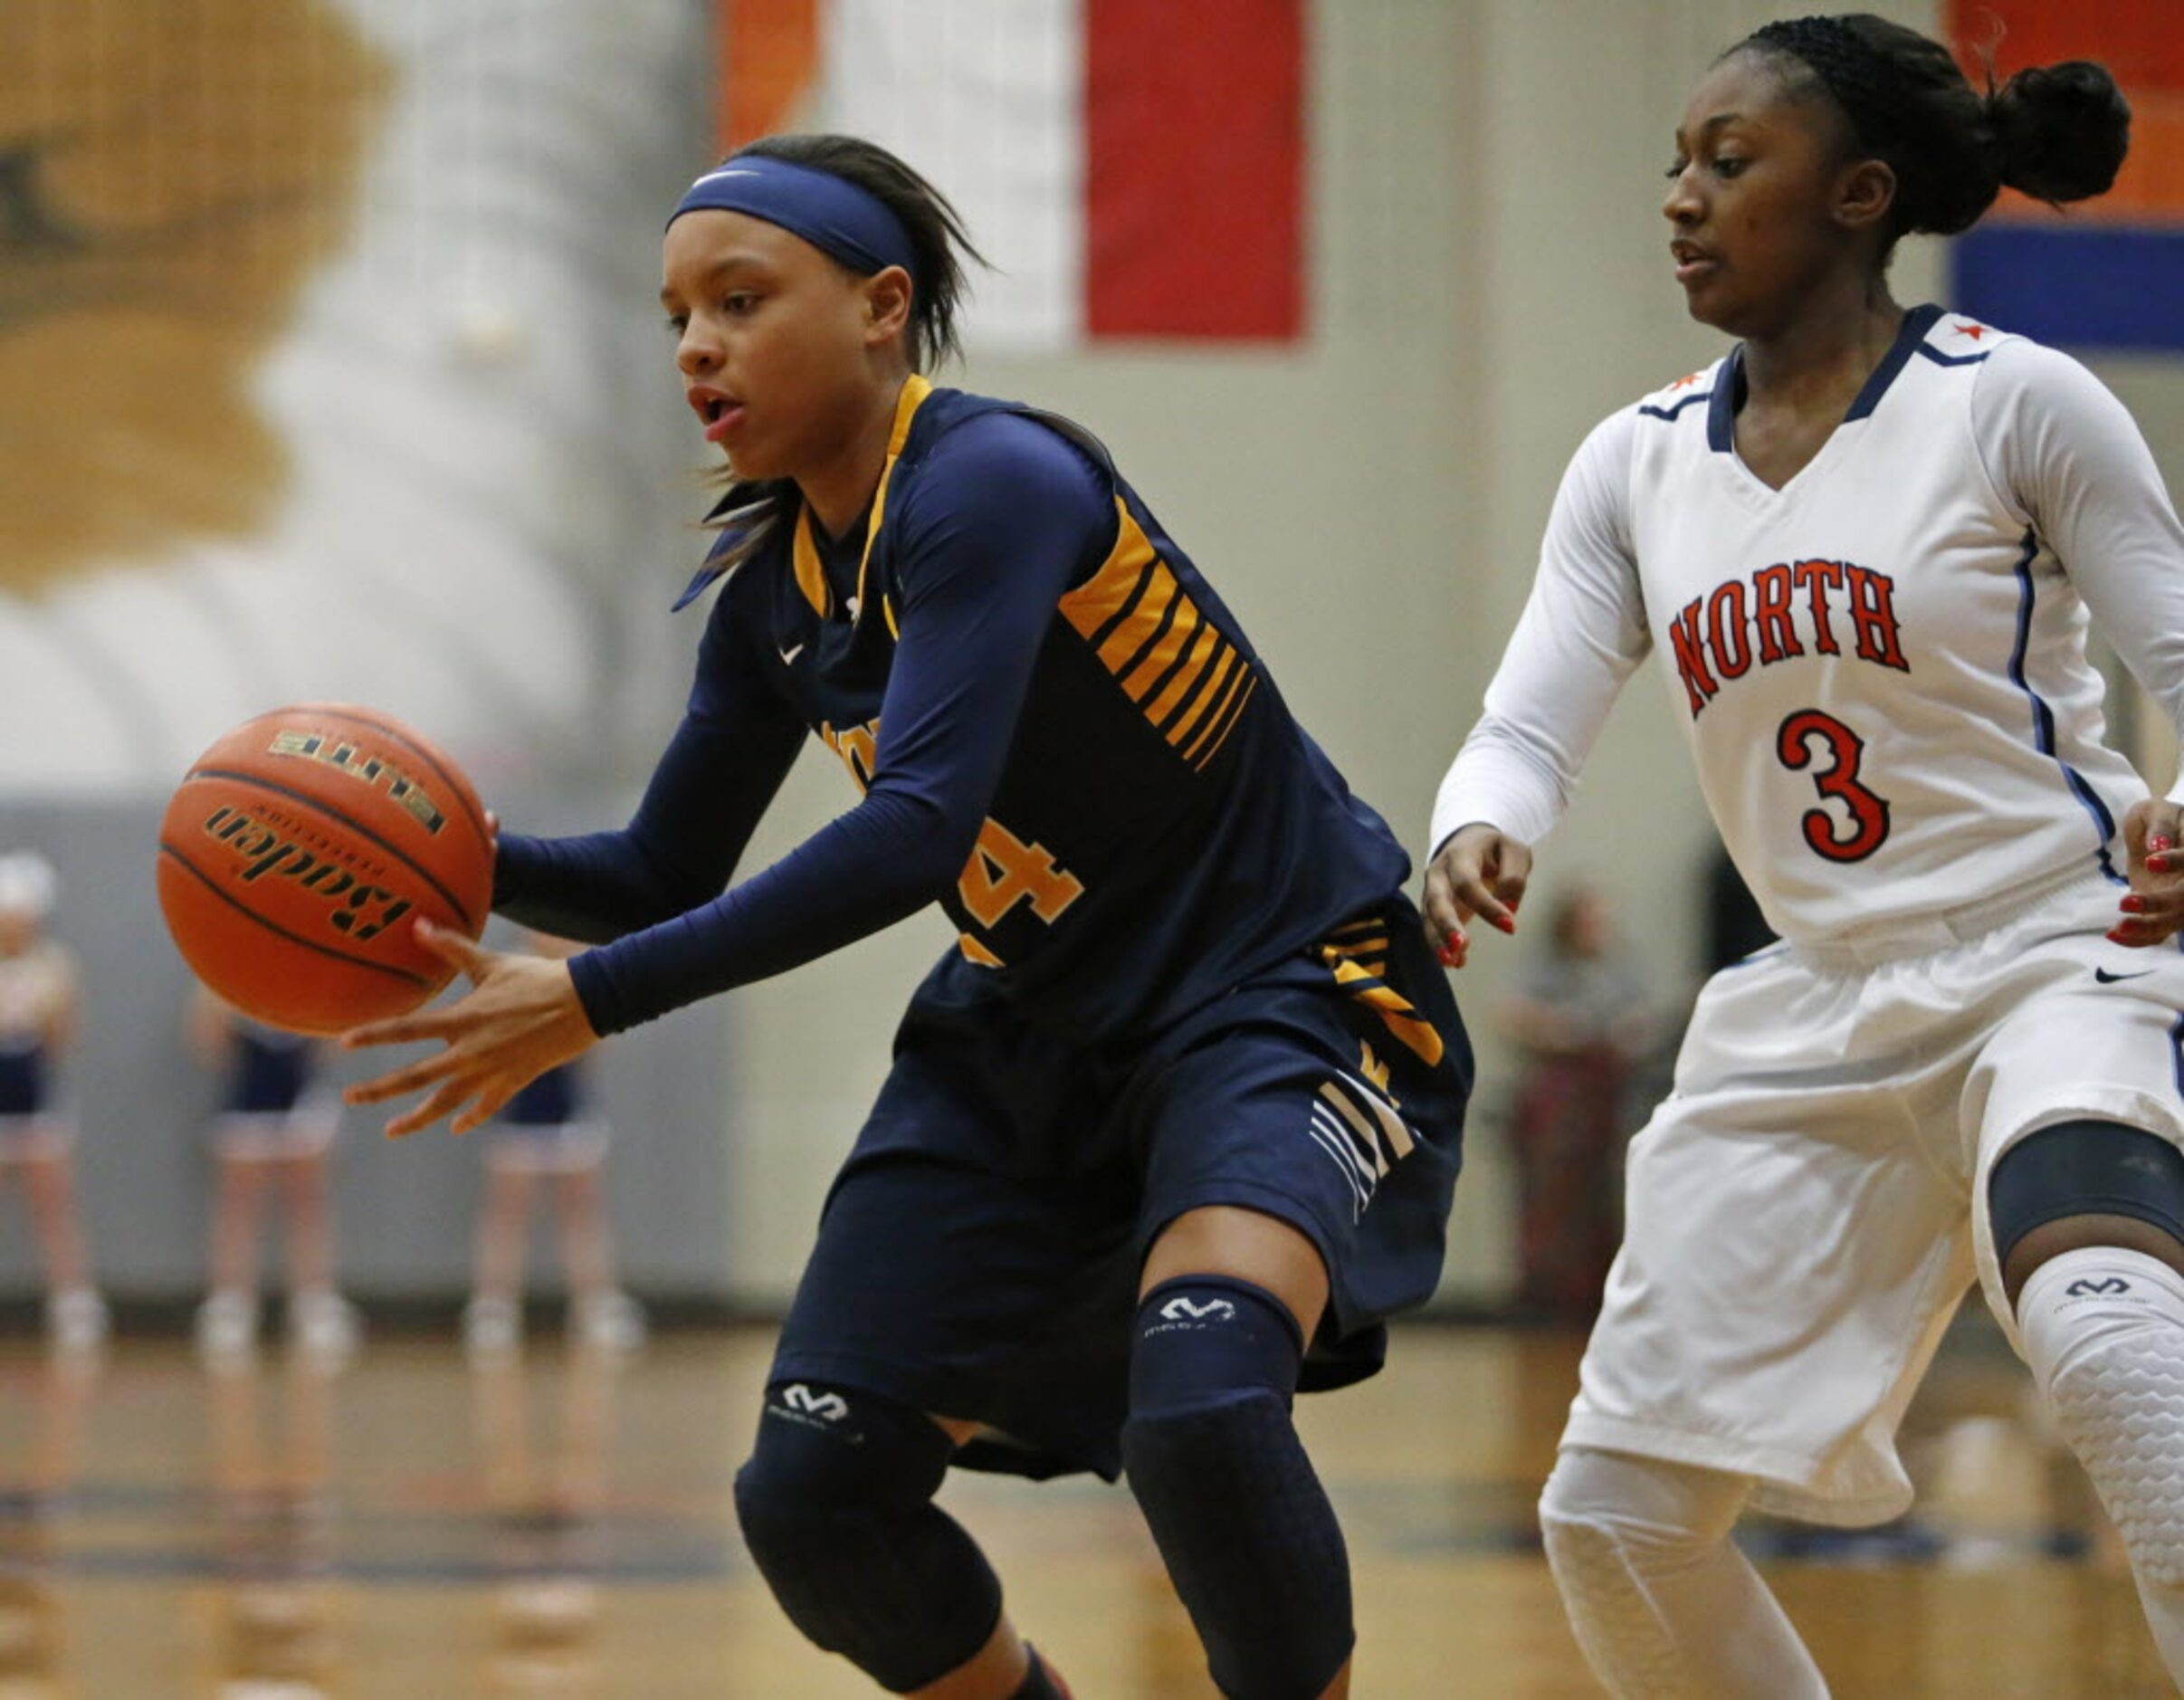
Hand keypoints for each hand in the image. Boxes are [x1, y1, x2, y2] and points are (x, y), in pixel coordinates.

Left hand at [341, 919, 595, 1136]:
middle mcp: (471, 1051)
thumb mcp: (491, 962)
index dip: (373, 1035)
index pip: (407, 1030)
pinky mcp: (513, 1082)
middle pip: (416, 1076)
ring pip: (445, 1102)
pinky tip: (455, 1127)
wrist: (583, 1004)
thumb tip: (418, 924)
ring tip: (391, 1130)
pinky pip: (486, 1107)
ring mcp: (491, 1071)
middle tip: (350, 1097)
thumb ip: (451, 948)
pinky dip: (470, 1118)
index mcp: (463, 1020)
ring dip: (416, 1117)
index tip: (343, 1043)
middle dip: (379, 1089)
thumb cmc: (536, 978)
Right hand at [1421, 823, 1532, 968]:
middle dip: (1447, 924)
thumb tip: (1508, 907)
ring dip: (1438, 941)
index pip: (1468, 883)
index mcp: (1460, 855)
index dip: (1487, 906)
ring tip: (1451, 962)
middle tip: (1461, 945)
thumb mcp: (1514, 851)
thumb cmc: (1495, 850)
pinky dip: (1441, 946)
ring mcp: (1431, 891)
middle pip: (1437, 900)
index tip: (1511, 927)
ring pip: (1428, 918)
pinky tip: (1456, 962)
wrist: (1468, 841)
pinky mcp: (1432, 908)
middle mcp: (1439, 874)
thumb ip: (1514, 876)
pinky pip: (1432, 928)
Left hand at [2110, 799, 2183, 948]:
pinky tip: (2113, 935)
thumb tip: (2158, 844)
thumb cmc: (2158, 820)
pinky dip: (2138, 939)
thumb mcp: (2157, 812)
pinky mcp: (2166, 914)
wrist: (2157, 837)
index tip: (2151, 861)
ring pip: (2174, 921)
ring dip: (2147, 928)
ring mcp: (2182, 902)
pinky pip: (2158, 934)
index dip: (2175, 862)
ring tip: (2118, 928)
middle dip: (2158, 904)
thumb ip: (2160, 825)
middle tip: (2125, 902)